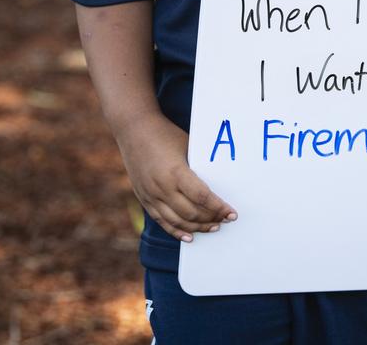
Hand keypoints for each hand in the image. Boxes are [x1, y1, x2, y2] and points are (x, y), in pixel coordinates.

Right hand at [116, 111, 236, 241]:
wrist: (134, 129)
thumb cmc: (165, 134)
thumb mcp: (187, 147)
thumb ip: (198, 168)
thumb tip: (219, 184)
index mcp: (176, 172)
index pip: (202, 197)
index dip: (219, 207)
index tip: (232, 213)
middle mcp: (162, 187)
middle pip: (192, 213)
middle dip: (211, 219)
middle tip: (225, 219)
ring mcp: (151, 195)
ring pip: (178, 221)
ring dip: (197, 227)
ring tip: (213, 227)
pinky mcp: (144, 199)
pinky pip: (161, 221)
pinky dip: (176, 231)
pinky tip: (189, 237)